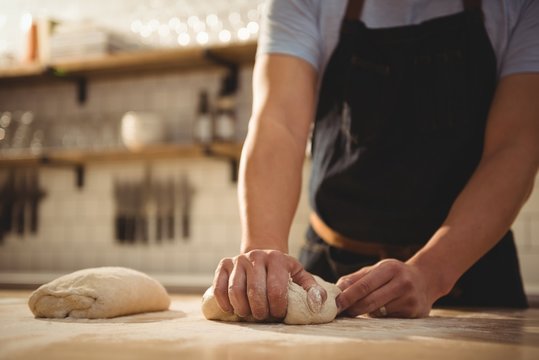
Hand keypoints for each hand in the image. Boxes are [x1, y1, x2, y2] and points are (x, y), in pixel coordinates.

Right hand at [212, 249, 326, 319]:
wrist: (263, 254)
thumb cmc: (282, 271)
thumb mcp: (300, 275)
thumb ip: (312, 289)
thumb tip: (319, 303)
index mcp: (277, 259)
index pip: (276, 288)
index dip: (277, 307)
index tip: (278, 314)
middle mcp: (256, 256)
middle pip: (255, 291)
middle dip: (260, 310)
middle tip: (263, 316)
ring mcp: (238, 259)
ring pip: (235, 291)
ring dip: (243, 309)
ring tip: (250, 314)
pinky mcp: (224, 264)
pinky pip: (219, 287)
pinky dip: (224, 302)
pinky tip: (232, 310)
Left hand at [335, 259, 431, 317]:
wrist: (427, 279)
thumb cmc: (394, 274)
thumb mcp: (377, 269)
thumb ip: (356, 278)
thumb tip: (336, 289)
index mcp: (389, 268)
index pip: (364, 285)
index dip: (348, 296)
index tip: (336, 304)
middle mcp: (402, 282)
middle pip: (370, 301)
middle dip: (353, 308)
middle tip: (342, 311)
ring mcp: (409, 299)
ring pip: (378, 312)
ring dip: (366, 313)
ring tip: (363, 308)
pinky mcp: (414, 313)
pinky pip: (388, 319)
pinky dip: (380, 317)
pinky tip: (382, 310)